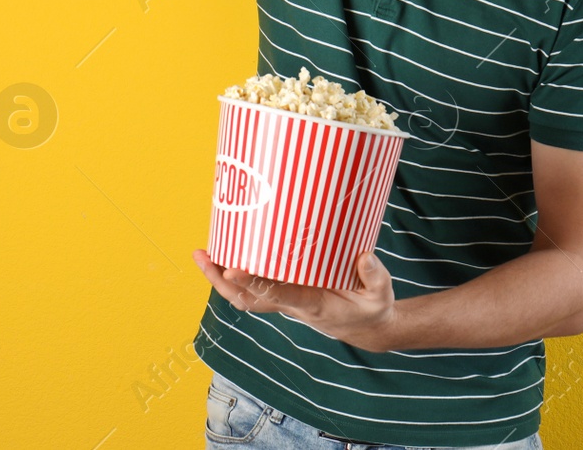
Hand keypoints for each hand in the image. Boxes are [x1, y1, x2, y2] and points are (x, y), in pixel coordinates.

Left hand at [191, 248, 398, 352]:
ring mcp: (286, 302)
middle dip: (221, 281)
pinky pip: (254, 290)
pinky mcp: (285, 296)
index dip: (253, 282)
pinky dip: (234, 277)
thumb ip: (375, 276)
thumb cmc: (372, 306)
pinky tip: (224, 257)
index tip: (232, 269)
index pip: (277, 294)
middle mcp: (292, 305)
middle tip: (201, 255)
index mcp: (312, 304)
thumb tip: (364, 257)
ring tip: (202, 254)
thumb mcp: (381, 294)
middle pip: (247, 298)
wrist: (366, 328)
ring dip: (220, 279)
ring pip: (245, 297)